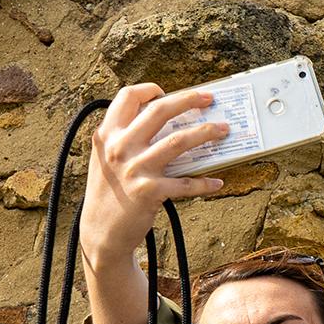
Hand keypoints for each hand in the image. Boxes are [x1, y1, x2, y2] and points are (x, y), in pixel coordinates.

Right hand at [79, 83, 229, 261]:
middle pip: (159, 111)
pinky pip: (185, 183)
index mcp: (108, 135)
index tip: (165, 92)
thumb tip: (161, 122)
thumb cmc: (108, 194)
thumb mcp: (105, 159)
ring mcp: (135, 169)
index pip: (127, 97)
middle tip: (208, 99)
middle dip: (188, 100)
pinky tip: (217, 182)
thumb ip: (123, 139)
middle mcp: (120, 147)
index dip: (149, 90)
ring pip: (178, 141)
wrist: (100, 233)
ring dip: (206, 133)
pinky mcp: (149, 192)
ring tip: (223, 131)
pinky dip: (204, 183)